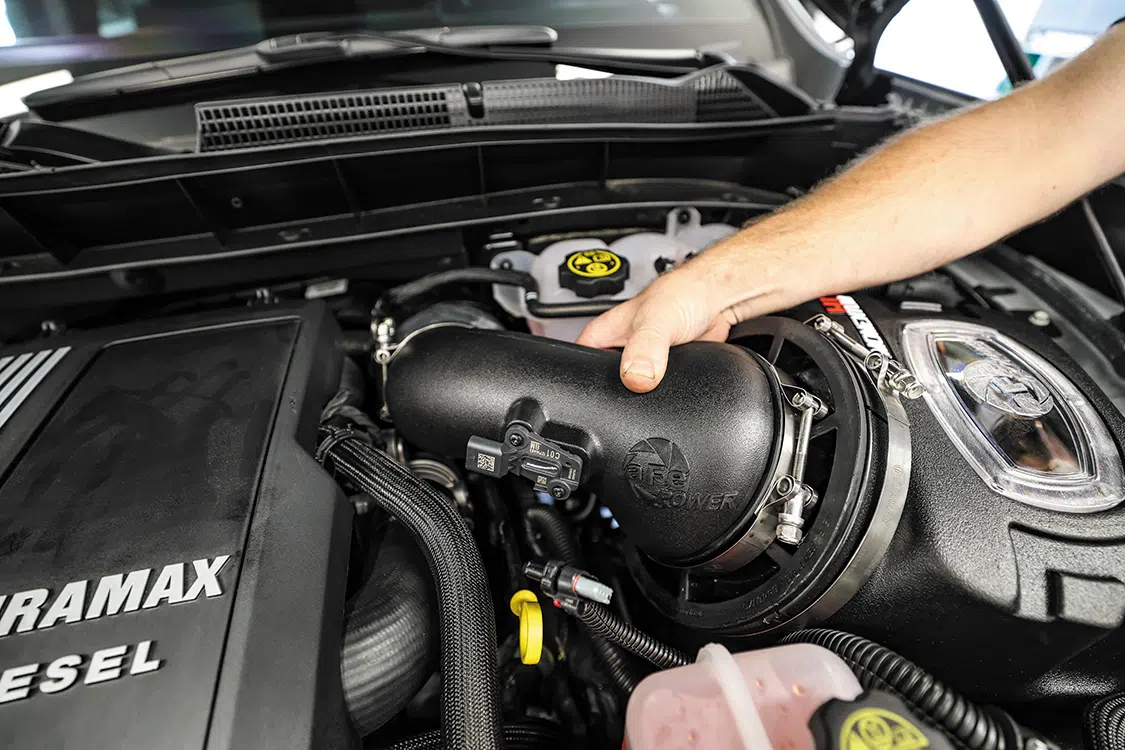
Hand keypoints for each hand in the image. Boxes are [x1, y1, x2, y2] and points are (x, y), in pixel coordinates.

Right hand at [576, 264, 737, 392]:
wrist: (717, 299)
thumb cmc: (684, 293)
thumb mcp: (657, 318)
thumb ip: (646, 346)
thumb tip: (636, 376)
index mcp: (603, 335)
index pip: (578, 366)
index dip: (584, 384)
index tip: (600, 396)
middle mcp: (619, 350)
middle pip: (605, 384)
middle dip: (618, 395)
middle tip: (635, 394)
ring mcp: (641, 363)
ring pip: (632, 391)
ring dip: (644, 395)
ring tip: (656, 389)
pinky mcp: (662, 374)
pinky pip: (656, 392)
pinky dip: (664, 394)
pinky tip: (671, 389)